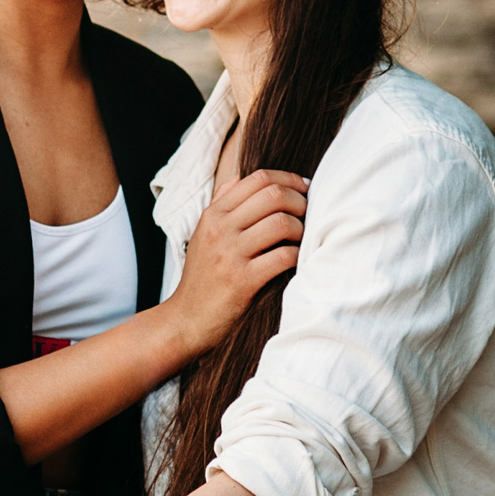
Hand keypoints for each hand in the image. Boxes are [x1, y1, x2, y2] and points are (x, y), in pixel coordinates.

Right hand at [165, 168, 305, 348]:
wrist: (186, 318)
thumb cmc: (202, 276)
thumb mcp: (203, 234)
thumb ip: (221, 204)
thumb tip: (240, 176)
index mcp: (214, 214)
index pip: (258, 179)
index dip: (288, 180)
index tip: (303, 189)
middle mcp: (220, 229)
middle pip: (273, 195)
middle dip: (300, 202)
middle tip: (308, 214)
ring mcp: (231, 254)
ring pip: (281, 223)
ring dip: (301, 229)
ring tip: (301, 240)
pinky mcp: (243, 281)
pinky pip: (282, 256)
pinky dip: (297, 255)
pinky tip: (296, 260)